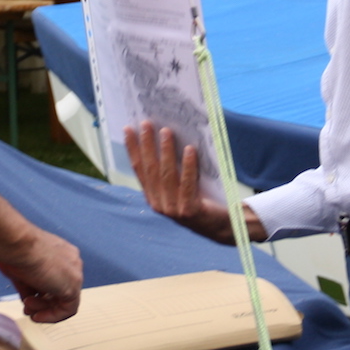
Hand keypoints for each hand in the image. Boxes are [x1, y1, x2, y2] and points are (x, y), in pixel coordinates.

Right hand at [0, 230, 82, 322]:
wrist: (18, 245)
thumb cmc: (14, 250)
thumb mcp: (20, 270)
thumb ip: (29, 286)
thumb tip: (29, 300)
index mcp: (61, 252)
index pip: (55, 277)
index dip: (40, 292)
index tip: (26, 299)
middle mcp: (72, 260)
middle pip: (60, 288)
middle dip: (42, 302)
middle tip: (27, 307)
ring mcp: (75, 273)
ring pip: (64, 299)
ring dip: (44, 308)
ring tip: (27, 307)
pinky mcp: (73, 286)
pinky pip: (68, 309)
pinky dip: (52, 316)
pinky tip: (37, 316)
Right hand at [124, 121, 262, 244]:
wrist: (220, 226)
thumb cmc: (200, 199)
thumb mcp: (180, 185)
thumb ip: (171, 168)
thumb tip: (165, 135)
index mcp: (153, 197)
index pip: (139, 169)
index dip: (132, 149)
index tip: (128, 130)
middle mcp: (159, 204)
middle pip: (151, 170)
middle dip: (147, 145)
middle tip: (146, 124)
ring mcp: (173, 210)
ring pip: (167, 175)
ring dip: (166, 151)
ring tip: (167, 131)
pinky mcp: (189, 211)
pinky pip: (187, 184)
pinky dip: (188, 166)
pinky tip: (190, 150)